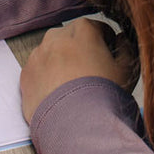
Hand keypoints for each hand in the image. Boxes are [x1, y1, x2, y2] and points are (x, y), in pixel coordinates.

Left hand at [19, 17, 135, 122]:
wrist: (77, 124)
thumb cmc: (104, 95)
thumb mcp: (127, 69)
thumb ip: (126, 48)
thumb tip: (121, 40)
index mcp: (83, 29)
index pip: (97, 29)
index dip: (106, 44)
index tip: (108, 59)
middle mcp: (56, 36)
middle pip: (72, 39)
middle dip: (80, 51)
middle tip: (90, 74)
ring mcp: (37, 54)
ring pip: (52, 53)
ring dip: (61, 63)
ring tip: (73, 87)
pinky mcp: (26, 73)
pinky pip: (38, 71)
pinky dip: (46, 78)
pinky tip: (59, 94)